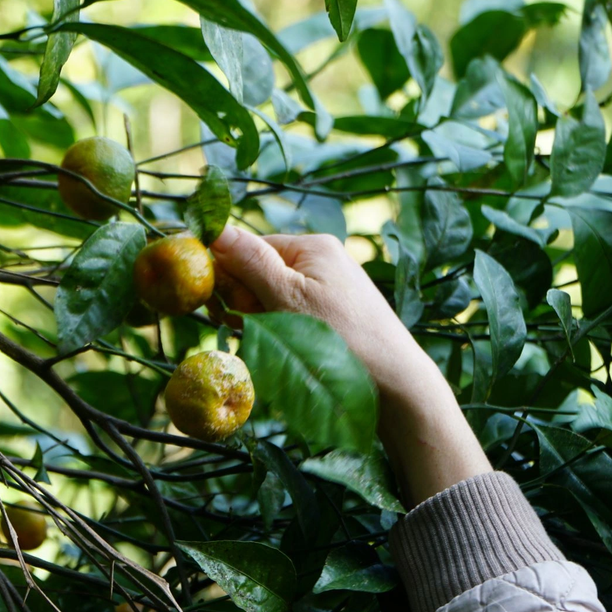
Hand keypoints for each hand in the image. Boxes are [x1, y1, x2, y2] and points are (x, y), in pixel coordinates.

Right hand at [209, 226, 440, 396]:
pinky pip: (294, 312)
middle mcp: (323, 260)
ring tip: (277, 342)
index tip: (228, 309)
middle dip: (248, 302)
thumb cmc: (340, 337)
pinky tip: (291, 348)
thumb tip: (216, 228)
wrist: (395, 383)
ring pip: (274, 297)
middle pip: (261, 272)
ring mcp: (331, 287)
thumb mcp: (286, 297)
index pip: (250, 248)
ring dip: (264, 320)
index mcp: (312, 245)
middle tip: (255, 328)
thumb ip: (250, 261)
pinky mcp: (337, 313)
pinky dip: (283, 329)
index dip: (232, 278)